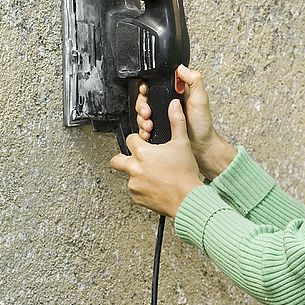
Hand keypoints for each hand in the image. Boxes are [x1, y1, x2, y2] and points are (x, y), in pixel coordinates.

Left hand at [109, 98, 203, 217]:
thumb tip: (173, 105)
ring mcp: (134, 184)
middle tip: (136, 159)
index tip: (144, 143)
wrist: (188, 199)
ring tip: (154, 175)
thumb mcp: (182, 143)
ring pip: (128, 176)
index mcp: (142, 152)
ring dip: (137, 174)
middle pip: (116, 159)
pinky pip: (135, 191)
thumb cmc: (185, 174)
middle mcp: (134, 168)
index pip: (130, 139)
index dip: (138, 140)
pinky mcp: (137, 198)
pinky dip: (143, 188)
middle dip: (123, 157)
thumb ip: (176, 121)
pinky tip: (156, 186)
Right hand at [135, 65, 219, 164]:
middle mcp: (166, 103)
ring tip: (149, 125)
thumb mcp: (201, 99)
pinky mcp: (158, 129)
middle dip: (141, 105)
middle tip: (147, 112)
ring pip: (142, 113)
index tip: (145, 90)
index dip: (147, 86)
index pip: (156, 84)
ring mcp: (161, 117)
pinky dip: (142, 130)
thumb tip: (181, 68)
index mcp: (175, 93)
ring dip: (141, 119)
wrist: (201, 147)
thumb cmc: (203, 124)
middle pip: (145, 99)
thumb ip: (194, 80)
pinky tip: (147, 132)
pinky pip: (143, 127)